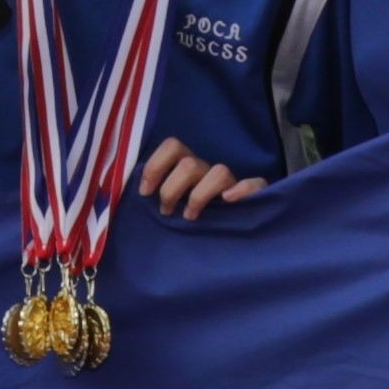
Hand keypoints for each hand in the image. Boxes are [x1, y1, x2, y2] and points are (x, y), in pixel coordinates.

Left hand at [137, 138, 271, 220]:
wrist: (227, 242)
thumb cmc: (188, 223)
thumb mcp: (167, 207)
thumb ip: (152, 195)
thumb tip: (132, 191)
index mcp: (187, 167)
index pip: (172, 146)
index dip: (156, 165)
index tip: (145, 192)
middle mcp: (208, 170)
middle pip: (190, 163)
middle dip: (172, 189)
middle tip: (166, 211)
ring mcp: (232, 183)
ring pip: (219, 172)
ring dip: (199, 196)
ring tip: (190, 218)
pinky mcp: (256, 196)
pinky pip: (255, 184)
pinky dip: (242, 190)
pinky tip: (228, 201)